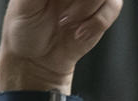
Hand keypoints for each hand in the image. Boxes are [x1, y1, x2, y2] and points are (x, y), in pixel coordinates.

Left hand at [0, 0, 121, 91]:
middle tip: (62, 14)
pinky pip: (113, 6)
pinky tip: (77, 33)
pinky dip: (96, 22)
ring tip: (64, 23)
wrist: (34, 59)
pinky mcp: (103, 10)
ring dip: (86, 7)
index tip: (60, 2)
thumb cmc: (24, 28)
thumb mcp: (24, 5)